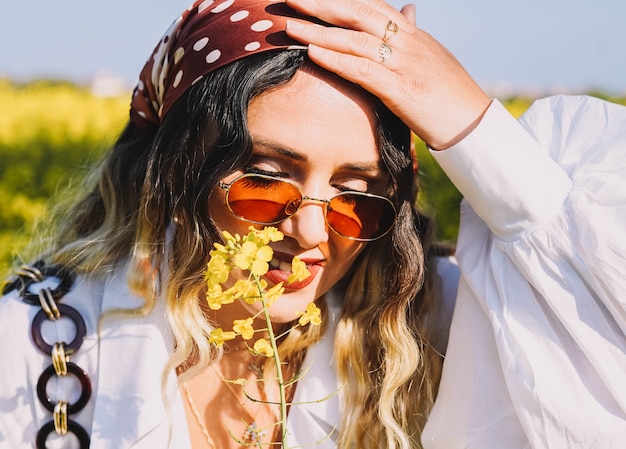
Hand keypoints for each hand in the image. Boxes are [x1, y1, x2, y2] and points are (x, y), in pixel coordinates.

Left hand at [285, 0, 491, 149]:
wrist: (475, 123)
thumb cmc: (451, 94)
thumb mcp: (432, 57)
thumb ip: (414, 35)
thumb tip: (408, 11)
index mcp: (414, 34)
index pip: (373, 6)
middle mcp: (409, 42)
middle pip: (359, 14)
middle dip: (322, 4)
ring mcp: (405, 64)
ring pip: (355, 40)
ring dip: (318, 31)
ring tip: (289, 25)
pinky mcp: (402, 90)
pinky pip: (363, 70)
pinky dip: (336, 59)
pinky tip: (313, 52)